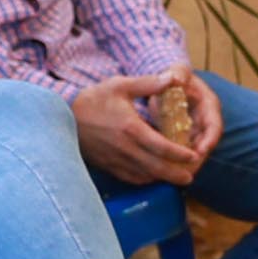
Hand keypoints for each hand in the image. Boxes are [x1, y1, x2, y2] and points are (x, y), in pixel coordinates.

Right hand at [71, 73, 206, 184]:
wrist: (64, 115)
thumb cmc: (93, 99)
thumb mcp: (120, 85)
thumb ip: (148, 84)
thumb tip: (173, 79)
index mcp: (131, 128)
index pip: (161, 147)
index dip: (179, 155)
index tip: (193, 157)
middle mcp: (125, 148)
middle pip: (156, 168)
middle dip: (175, 175)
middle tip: (189, 178)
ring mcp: (115, 160)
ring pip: (144, 176)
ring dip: (160, 179)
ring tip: (175, 179)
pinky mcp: (107, 165)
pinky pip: (130, 178)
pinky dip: (144, 179)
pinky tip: (152, 176)